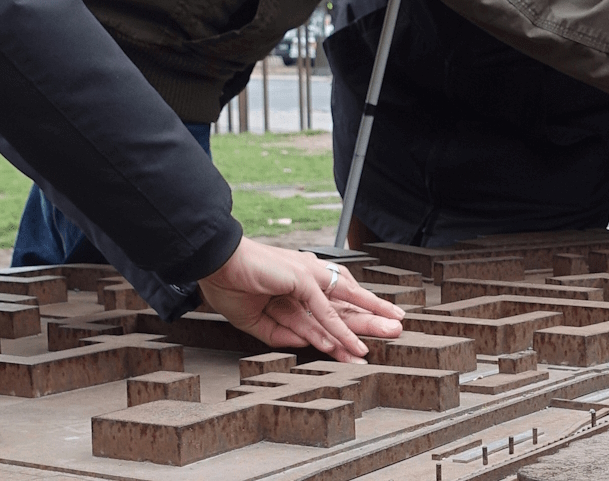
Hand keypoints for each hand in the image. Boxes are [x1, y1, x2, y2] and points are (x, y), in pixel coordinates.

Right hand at [197, 238, 405, 362]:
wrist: (212, 263)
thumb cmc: (228, 285)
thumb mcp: (258, 321)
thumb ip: (283, 333)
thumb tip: (308, 344)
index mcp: (299, 284)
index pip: (332, 304)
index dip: (353, 317)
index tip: (371, 330)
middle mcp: (308, 278)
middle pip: (346, 304)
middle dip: (372, 318)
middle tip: (396, 330)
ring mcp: (307, 277)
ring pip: (343, 306)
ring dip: (366, 323)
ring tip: (391, 334)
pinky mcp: (301, 280)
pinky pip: (323, 312)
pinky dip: (337, 330)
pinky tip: (351, 345)